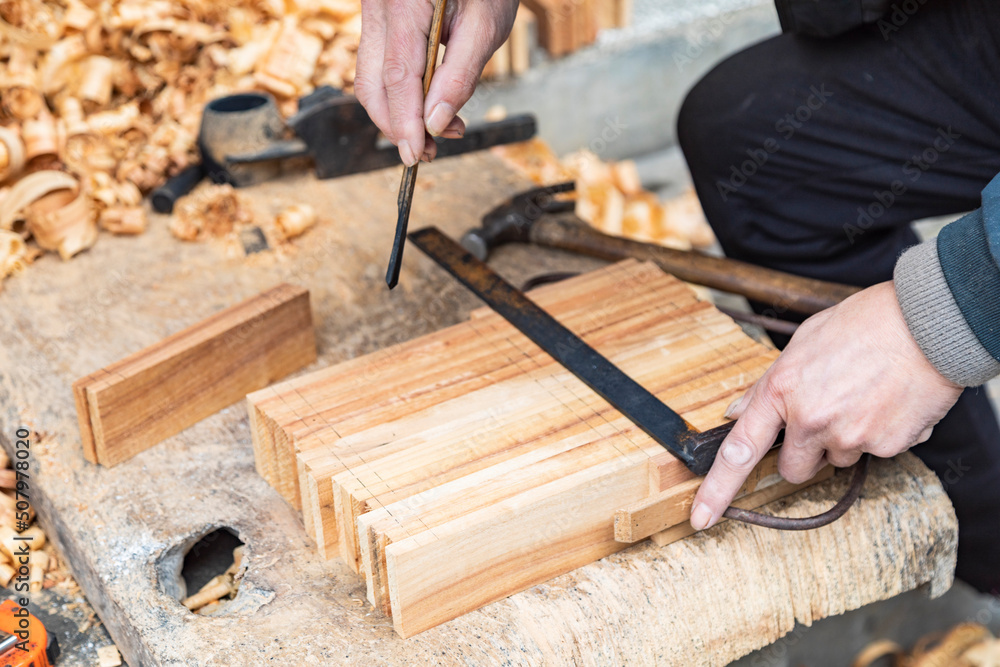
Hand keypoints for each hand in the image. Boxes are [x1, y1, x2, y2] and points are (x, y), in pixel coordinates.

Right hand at [355, 0, 518, 165]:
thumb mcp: (487, 23)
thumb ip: (461, 75)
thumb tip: (436, 123)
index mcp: (404, 2)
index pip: (397, 76)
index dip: (404, 122)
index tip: (415, 154)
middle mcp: (378, 6)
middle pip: (371, 83)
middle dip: (397, 125)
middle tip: (432, 152)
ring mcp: (374, 12)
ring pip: (370, 78)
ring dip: (398, 114)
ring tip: (440, 131)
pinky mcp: (380, 21)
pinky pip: (379, 66)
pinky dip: (400, 94)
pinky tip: (430, 105)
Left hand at [689, 281, 962, 530]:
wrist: (929, 323)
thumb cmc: (864, 324)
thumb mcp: (802, 343)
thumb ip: (767, 385)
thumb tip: (739, 412)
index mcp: (782, 391)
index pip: (739, 450)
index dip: (716, 490)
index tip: (700, 518)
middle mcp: (812, 420)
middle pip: (793, 470)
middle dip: (804, 453)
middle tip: (824, 415)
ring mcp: (851, 436)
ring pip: (837, 460)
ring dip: (844, 440)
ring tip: (863, 397)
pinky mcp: (888, 446)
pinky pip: (875, 453)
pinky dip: (881, 434)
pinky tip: (889, 402)